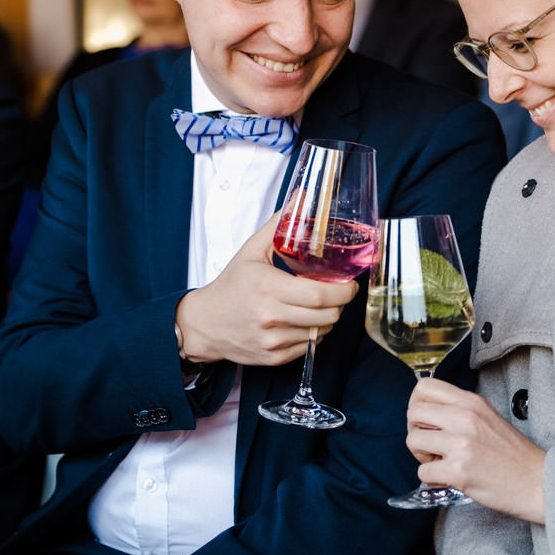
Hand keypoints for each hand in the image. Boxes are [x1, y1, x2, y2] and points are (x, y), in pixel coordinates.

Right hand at [174, 213, 356, 366]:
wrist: (204, 323)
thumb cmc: (230, 285)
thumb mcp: (250, 251)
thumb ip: (277, 225)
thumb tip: (300, 197)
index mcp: (268, 287)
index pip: (319, 295)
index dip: (343, 291)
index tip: (350, 284)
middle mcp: (270, 317)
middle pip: (326, 316)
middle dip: (340, 304)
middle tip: (340, 293)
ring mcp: (272, 340)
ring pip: (320, 333)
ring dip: (329, 319)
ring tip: (321, 306)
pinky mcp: (273, 357)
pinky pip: (308, 347)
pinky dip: (314, 334)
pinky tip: (305, 321)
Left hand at [406, 377, 546, 523]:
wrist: (538, 482)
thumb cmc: (513, 454)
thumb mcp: (487, 417)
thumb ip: (460, 410)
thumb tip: (428, 414)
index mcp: (471, 402)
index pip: (424, 386)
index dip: (416, 403)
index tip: (425, 421)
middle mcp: (464, 418)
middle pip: (413, 412)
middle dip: (416, 431)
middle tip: (431, 445)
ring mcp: (461, 444)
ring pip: (413, 440)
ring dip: (422, 456)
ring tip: (441, 462)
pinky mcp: (459, 471)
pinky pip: (423, 472)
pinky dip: (432, 479)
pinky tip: (449, 479)